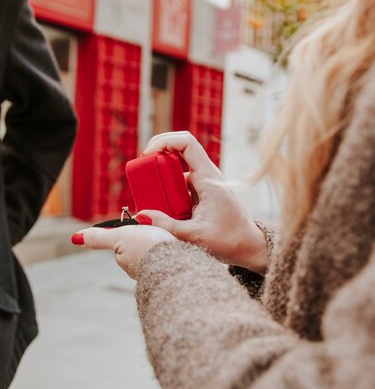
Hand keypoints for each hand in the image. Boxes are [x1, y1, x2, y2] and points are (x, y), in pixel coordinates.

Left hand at [72, 225, 175, 279]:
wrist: (180, 263)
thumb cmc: (150, 246)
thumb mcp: (122, 234)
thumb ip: (100, 237)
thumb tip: (75, 238)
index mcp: (124, 260)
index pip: (123, 242)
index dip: (133, 231)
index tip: (144, 227)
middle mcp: (136, 271)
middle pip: (137, 247)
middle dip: (146, 239)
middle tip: (157, 233)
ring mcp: (153, 274)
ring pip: (153, 254)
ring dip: (159, 247)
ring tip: (168, 242)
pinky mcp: (170, 275)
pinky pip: (167, 262)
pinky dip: (171, 255)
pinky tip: (177, 252)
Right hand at [140, 131, 267, 273]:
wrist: (249, 247)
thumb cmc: (230, 240)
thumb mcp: (194, 235)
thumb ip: (166, 225)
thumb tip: (141, 215)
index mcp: (209, 178)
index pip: (186, 143)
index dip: (164, 141)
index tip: (146, 154)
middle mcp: (207, 175)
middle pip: (178, 151)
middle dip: (156, 160)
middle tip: (140, 176)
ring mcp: (204, 183)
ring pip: (177, 170)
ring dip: (160, 179)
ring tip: (149, 198)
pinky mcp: (201, 193)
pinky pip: (179, 185)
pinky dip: (166, 192)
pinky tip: (160, 208)